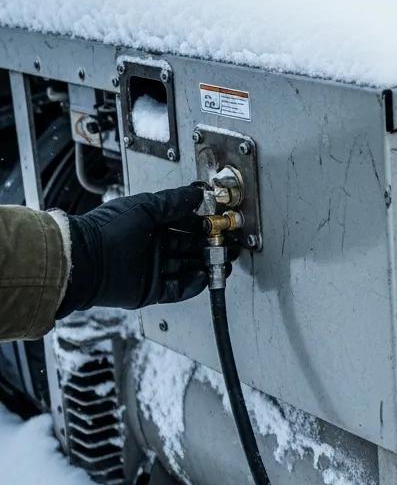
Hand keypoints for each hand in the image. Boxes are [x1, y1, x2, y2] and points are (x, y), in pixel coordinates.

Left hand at [58, 185, 207, 314]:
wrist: (84, 261)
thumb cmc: (107, 230)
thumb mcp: (145, 207)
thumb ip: (173, 201)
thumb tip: (197, 194)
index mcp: (149, 225)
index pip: (183, 224)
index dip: (201, 224)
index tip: (217, 224)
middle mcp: (151, 247)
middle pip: (188, 248)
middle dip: (208, 247)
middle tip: (225, 245)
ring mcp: (151, 270)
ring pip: (186, 268)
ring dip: (205, 266)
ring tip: (222, 262)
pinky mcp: (150, 290)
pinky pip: (177, 289)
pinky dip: (192, 285)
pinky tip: (204, 277)